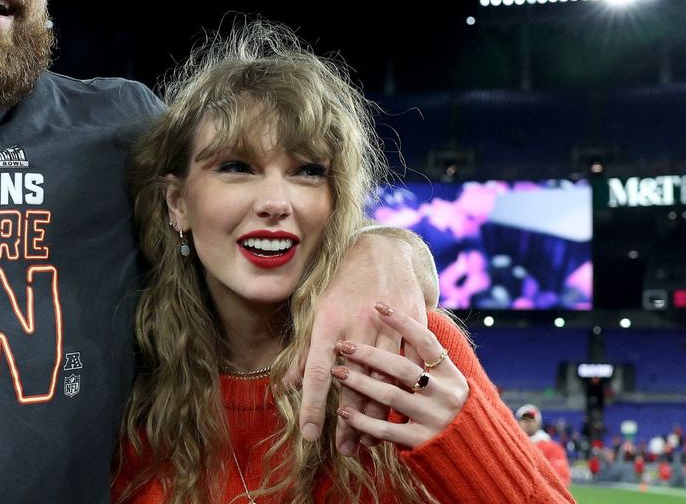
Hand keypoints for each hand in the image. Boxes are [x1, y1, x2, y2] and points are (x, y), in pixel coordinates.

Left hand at [285, 232, 426, 454]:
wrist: (384, 252)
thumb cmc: (342, 285)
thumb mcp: (317, 312)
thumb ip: (305, 352)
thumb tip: (288, 385)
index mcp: (329, 323)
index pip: (318, 373)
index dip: (313, 406)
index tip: (310, 435)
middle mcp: (358, 326)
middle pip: (354, 384)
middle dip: (349, 421)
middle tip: (344, 450)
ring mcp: (388, 326)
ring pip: (385, 380)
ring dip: (376, 414)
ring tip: (368, 441)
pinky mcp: (413, 326)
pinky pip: (410, 367)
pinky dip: (404, 392)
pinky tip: (398, 415)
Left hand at [332, 302, 468, 448]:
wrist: (477, 453)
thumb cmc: (449, 410)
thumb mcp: (447, 383)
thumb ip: (425, 363)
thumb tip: (395, 331)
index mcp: (450, 375)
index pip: (426, 341)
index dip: (403, 322)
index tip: (378, 305)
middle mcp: (445, 394)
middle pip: (402, 368)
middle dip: (369, 355)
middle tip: (342, 345)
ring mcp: (434, 418)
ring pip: (391, 396)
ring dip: (360, 383)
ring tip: (336, 373)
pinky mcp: (422, 442)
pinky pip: (386, 430)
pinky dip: (363, 420)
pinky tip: (344, 412)